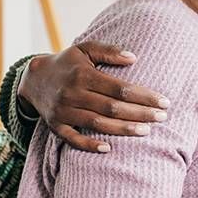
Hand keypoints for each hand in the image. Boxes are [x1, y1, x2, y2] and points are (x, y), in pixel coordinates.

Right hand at [18, 42, 170, 152]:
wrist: (34, 78)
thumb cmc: (67, 63)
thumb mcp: (85, 49)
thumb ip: (109, 51)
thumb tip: (134, 57)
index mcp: (83, 74)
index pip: (120, 88)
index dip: (143, 96)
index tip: (164, 101)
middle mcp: (73, 93)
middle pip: (112, 108)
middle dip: (140, 113)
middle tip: (162, 117)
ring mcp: (63, 111)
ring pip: (97, 124)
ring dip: (123, 130)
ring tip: (146, 131)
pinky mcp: (56, 126)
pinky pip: (73, 139)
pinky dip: (89, 145)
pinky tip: (108, 148)